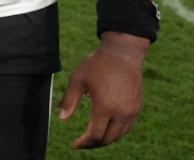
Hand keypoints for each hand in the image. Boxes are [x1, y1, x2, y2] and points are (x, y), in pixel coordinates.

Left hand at [57, 33, 148, 148]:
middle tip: (82, 143)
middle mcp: (121, 113)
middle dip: (93, 144)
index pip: (95, 135)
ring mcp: (131, 111)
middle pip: (107, 139)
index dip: (83, 143)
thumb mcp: (78, 80)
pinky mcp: (137, 108)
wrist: (122, 54)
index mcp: (105, 108)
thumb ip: (69, 101)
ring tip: (92, 138)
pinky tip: (106, 129)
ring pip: (119, 136)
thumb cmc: (97, 65)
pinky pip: (127, 128)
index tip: (74, 144)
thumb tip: (61, 119)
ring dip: (105, 140)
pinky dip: (116, 133)